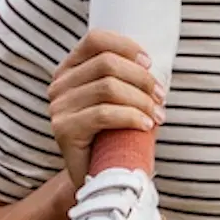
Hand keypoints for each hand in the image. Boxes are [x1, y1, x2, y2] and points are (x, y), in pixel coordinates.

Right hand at [46, 30, 161, 180]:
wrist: (98, 179)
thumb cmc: (114, 136)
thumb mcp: (120, 100)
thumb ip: (126, 78)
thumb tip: (152, 63)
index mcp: (70, 69)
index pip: (95, 40)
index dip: (126, 46)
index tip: (150, 63)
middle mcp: (59, 85)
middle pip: (106, 63)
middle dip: (141, 78)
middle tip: (160, 97)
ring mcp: (58, 107)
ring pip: (107, 87)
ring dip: (141, 100)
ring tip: (157, 115)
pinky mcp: (63, 129)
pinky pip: (103, 114)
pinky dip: (131, 117)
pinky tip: (145, 125)